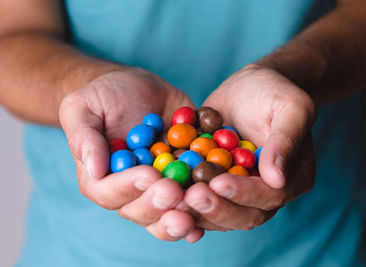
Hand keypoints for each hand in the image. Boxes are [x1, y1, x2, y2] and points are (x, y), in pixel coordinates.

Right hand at [59, 68, 202, 242]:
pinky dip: (202, 211)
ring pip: (166, 214)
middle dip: (158, 204)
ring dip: (181, 216)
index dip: (128, 188)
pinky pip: (192, 202)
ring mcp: (158, 188)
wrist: (141, 89)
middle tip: (175, 192)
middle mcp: (129, 190)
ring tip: (195, 208)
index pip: (108, 193)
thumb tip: (92, 168)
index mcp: (101, 177)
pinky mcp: (183, 180)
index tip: (148, 174)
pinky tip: (210, 215)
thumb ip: (83, 136)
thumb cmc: (106, 96)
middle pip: (140, 211)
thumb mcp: (84, 107)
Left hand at [184, 66, 316, 230]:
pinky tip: (163, 191)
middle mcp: (266, 193)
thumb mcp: (290, 107)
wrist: (248, 88)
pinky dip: (181, 198)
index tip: (220, 183)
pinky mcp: (215, 185)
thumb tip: (276, 179)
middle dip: (217, 208)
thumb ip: (285, 140)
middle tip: (191, 196)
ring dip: (195, 209)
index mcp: (292, 179)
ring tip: (173, 195)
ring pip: (218, 214)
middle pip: (244, 215)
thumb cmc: (274, 92)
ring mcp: (238, 191)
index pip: (270, 196)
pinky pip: (199, 198)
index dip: (245, 193)